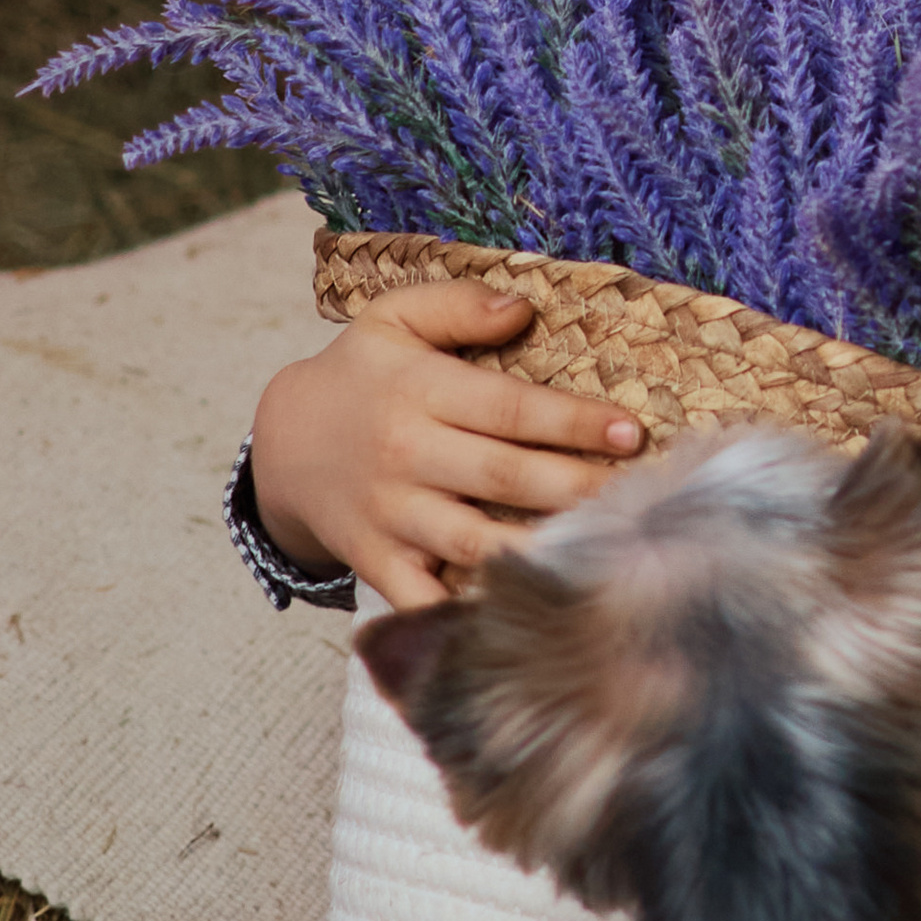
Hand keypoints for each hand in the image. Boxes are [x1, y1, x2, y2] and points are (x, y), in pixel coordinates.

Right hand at [248, 281, 644, 611]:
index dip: (574, 422)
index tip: (631, 433)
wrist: (282, 445)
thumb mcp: (392, 318)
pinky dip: (466, 615)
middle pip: (504, 477)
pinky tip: (521, 615)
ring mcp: (391, 515)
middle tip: (638, 495)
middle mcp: (407, 455)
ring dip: (537, 550)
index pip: (512, 409)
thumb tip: (523, 307)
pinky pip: (424, 598)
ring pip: (473, 542)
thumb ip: (456, 305)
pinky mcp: (376, 561)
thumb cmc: (360, 376)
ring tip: (598, 552)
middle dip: (576, 488)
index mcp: (420, 392)